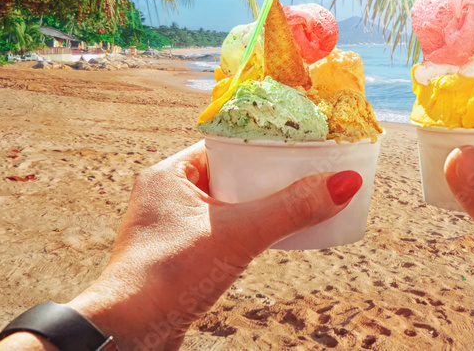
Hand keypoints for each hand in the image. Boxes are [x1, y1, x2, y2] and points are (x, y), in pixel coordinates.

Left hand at [0, 140, 362, 350]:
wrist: (127, 336)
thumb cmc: (171, 277)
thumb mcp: (240, 235)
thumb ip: (292, 208)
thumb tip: (346, 181)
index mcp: (169, 174)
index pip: (226, 144)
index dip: (264, 143)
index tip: (300, 143)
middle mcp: (165, 196)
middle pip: (231, 174)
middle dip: (268, 176)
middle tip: (307, 174)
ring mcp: (169, 228)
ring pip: (227, 205)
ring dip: (259, 206)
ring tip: (297, 205)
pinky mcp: (177, 258)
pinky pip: (220, 233)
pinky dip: (246, 232)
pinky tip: (269, 239)